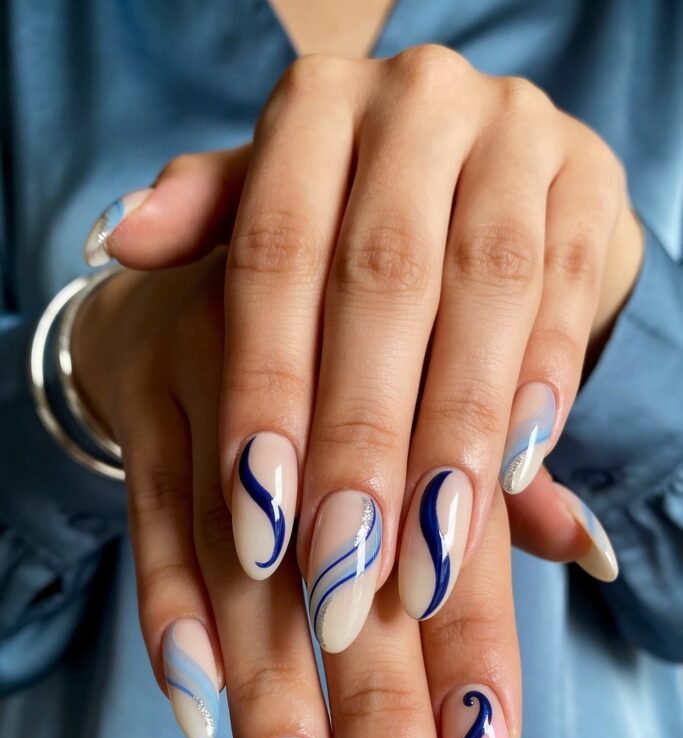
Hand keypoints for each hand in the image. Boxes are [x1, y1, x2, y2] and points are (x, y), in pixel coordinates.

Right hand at [70, 252, 521, 737]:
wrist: (229, 244)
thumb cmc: (352, 343)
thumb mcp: (433, 390)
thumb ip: (494, 483)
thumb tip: (599, 555)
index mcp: (422, 392)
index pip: (458, 559)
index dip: (474, 674)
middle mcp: (331, 395)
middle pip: (355, 588)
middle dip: (375, 725)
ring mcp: (232, 396)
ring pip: (251, 573)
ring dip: (273, 705)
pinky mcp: (152, 404)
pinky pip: (153, 518)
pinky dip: (169, 610)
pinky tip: (193, 708)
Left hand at [91, 46, 634, 654]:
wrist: (473, 153)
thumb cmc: (351, 205)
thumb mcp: (271, 205)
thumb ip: (207, 223)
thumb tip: (117, 238)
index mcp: (316, 107)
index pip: (276, 257)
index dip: (267, 393)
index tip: (256, 526)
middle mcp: (416, 104)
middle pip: (382, 283)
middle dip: (361, 439)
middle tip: (341, 571)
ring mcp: (514, 133)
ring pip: (486, 290)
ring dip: (458, 435)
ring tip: (429, 560)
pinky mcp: (590, 179)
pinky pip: (570, 287)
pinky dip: (544, 383)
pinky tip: (518, 474)